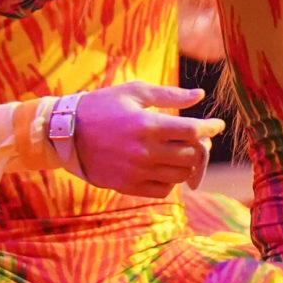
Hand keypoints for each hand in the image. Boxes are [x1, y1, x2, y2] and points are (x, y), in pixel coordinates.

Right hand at [70, 80, 222, 197]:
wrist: (66, 133)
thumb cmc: (102, 106)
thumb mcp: (134, 92)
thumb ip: (169, 95)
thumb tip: (200, 95)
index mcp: (148, 125)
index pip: (194, 131)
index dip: (211, 128)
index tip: (217, 124)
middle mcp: (145, 151)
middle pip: (191, 155)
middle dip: (201, 146)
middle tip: (197, 138)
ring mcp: (137, 172)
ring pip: (180, 175)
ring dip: (187, 163)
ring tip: (181, 151)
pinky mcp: (128, 186)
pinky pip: (163, 190)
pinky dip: (171, 180)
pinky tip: (164, 167)